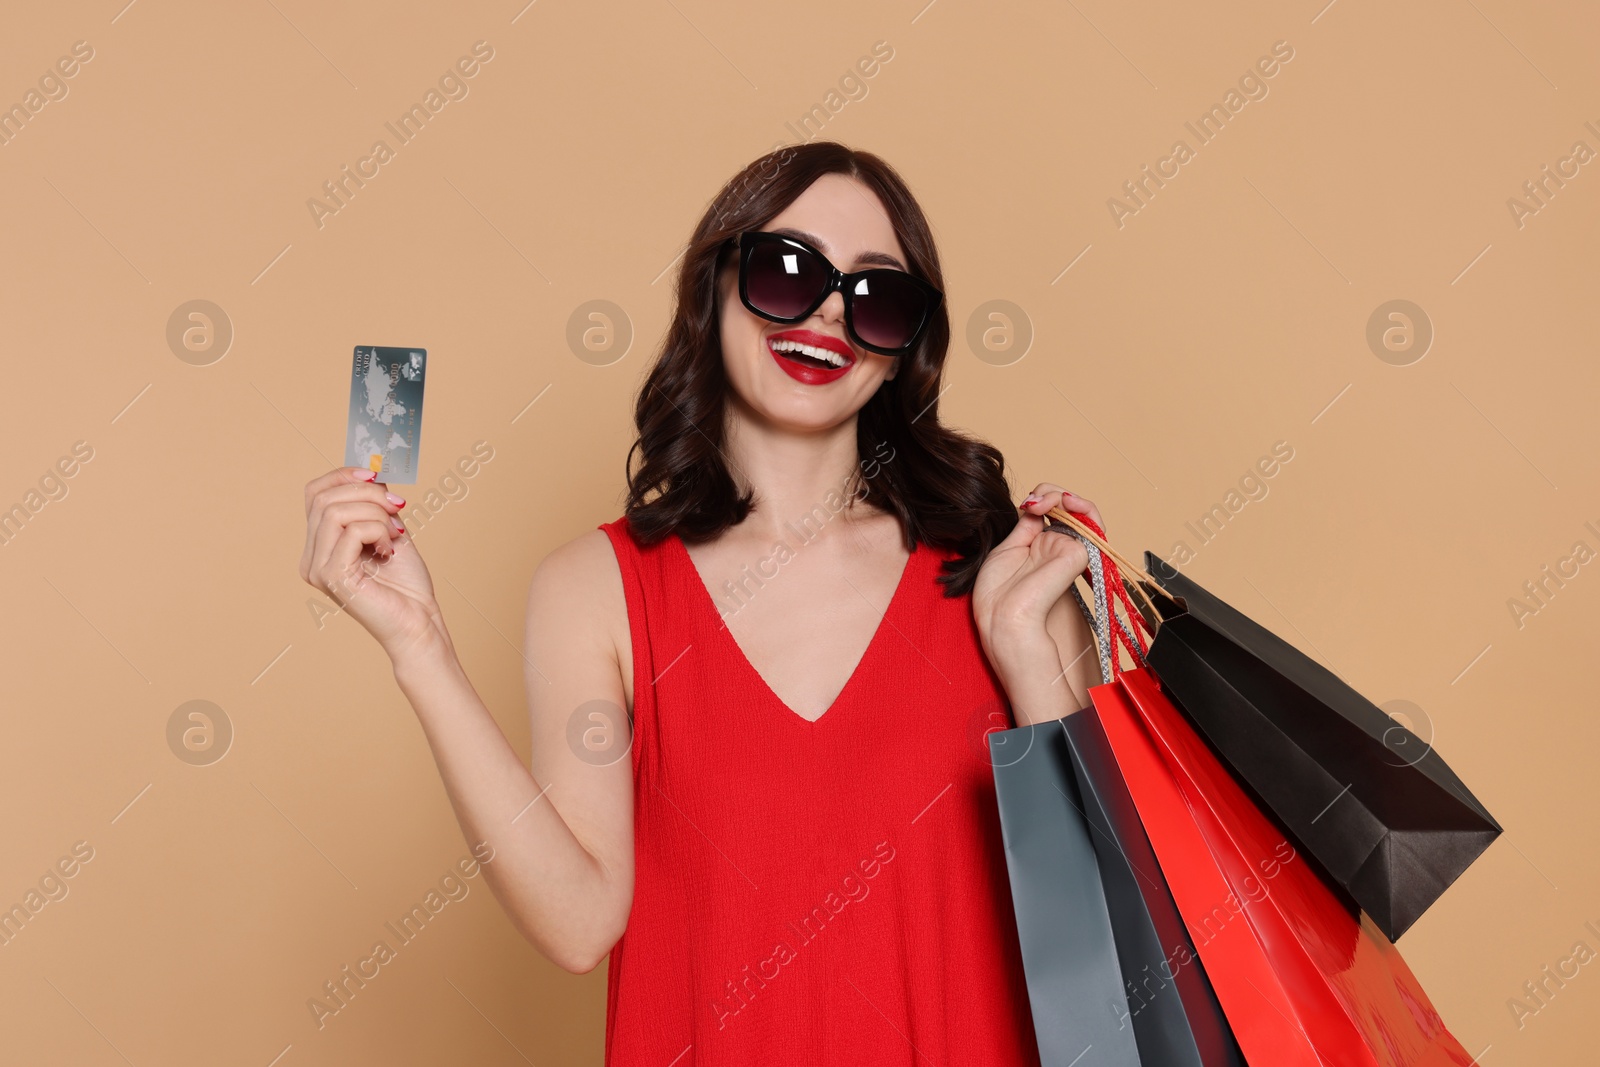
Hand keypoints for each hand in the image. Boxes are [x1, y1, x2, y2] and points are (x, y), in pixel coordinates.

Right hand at [299, 467, 446, 660]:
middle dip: (367, 493)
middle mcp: (310, 558)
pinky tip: (389, 549)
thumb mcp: (388, 530)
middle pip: (324, 498)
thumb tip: (370, 473)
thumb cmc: (406, 584)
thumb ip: (373, 505)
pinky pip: (351, 531)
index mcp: (319, 546)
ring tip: (394, 534)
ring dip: (375, 514)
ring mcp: (317, 569)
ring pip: (335, 512)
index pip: (314, 493)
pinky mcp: (332, 577)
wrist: (419, 623)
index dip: (343, 475)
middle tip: (397, 508)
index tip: (377, 478)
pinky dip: (378, 530)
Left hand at [972, 483, 1104, 671]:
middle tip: (1036, 500)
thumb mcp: (1007, 550)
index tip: (1027, 503)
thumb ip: (1026, 527)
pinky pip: (1091, 524)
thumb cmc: (999, 595)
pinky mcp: (1080, 554)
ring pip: (1084, 512)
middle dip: (1051, 493)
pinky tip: (1064, 502)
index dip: (1040, 499)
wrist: (1005, 619)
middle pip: (1067, 508)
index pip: (1048, 513)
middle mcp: (1056, 547)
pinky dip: (1082, 508)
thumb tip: (1035, 503)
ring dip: (1068, 496)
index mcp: (1037, 547)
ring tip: (1054, 497)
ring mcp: (1069, 550)